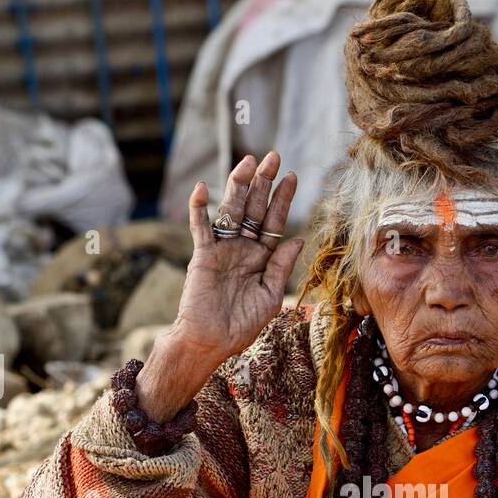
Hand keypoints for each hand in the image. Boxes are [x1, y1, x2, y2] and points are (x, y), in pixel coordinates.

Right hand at [177, 151, 304, 364]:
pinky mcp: (202, 255)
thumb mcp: (270, 296)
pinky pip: (200, 227)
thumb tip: (297, 238)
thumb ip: (280, 267)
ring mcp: (222, 249)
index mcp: (262, 258)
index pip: (274, 222)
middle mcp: (243, 248)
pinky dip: (200, 208)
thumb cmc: (242, 325)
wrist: (211, 341)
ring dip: (238, 186)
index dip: (282, 200)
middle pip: (254, 209)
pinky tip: (204, 188)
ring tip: (248, 162)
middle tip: (273, 157)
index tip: (292, 176)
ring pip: (231, 210)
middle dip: (263, 183)